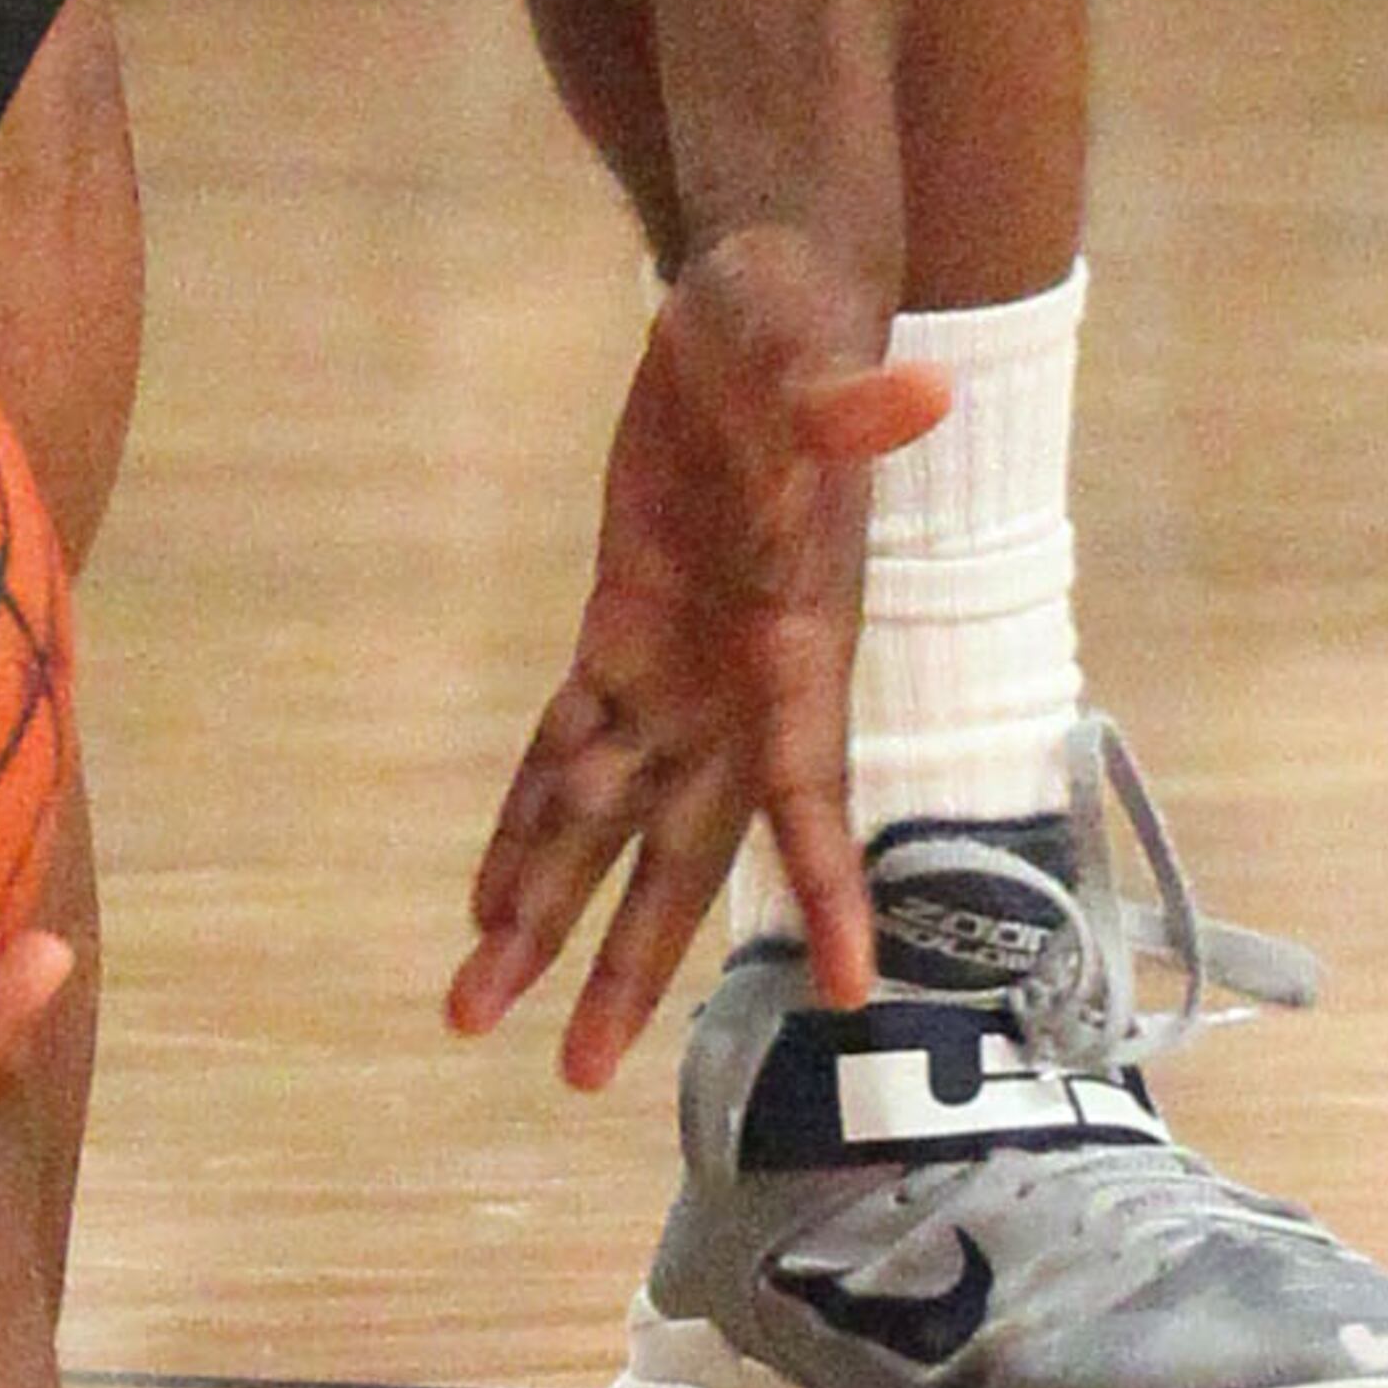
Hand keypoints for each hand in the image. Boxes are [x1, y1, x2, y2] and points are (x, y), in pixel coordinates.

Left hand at [447, 227, 946, 1089]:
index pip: (812, 783)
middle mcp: (742, 686)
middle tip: (577, 1078)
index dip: (827, 883)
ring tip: (473, 1009)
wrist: (759, 309)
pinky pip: (568, 749)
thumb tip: (915, 388)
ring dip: (544, 912)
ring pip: (604, 821)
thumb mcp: (806, 353)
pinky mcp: (622, 630)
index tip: (850, 994)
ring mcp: (679, 668)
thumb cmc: (793, 327)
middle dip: (630, 963)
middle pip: (680, 851)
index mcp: (800, 641)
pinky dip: (529, 820)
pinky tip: (487, 895)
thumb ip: (846, 397)